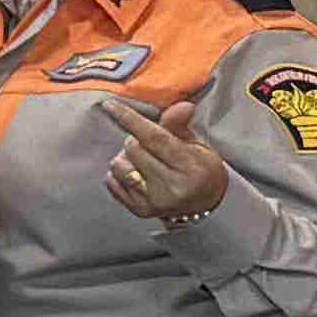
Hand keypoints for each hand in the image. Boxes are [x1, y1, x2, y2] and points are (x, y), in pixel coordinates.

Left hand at [100, 97, 233, 225]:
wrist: (206, 205)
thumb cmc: (200, 169)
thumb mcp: (198, 145)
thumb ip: (180, 126)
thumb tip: (182, 105)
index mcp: (191, 166)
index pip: (155, 138)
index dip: (131, 119)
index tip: (110, 105)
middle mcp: (173, 186)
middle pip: (134, 148)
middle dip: (135, 139)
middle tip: (147, 143)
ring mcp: (155, 201)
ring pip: (119, 166)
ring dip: (125, 157)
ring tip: (142, 160)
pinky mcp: (141, 210)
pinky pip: (112, 182)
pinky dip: (118, 173)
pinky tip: (135, 174)